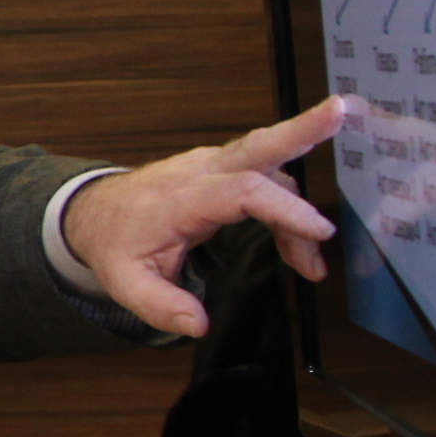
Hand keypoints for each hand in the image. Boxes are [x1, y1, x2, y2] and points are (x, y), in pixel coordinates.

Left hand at [61, 96, 350, 339]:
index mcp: (181, 198)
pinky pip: (264, 178)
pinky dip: (287, 206)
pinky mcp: (219, 168)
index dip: (285, 210)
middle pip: (257, 145)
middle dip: (301, 129)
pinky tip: (298, 246)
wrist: (96, 213)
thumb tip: (198, 325)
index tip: (318, 233)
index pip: (242, 192)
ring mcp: (211, 165)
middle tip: (339, 111)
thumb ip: (162, 306)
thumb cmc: (115, 244)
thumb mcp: (126, 284)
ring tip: (312, 262)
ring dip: (300, 208)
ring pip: (270, 168)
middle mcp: (199, 171)